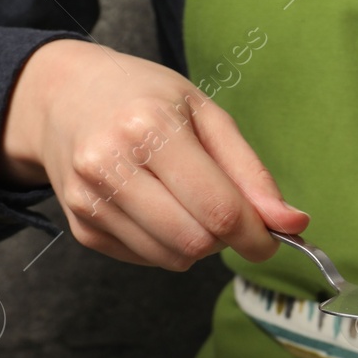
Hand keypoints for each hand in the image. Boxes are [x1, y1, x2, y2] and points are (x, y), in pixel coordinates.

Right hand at [0, 40, 308, 269]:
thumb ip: (252, 174)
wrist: (63, 97)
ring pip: (174, 259)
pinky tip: (155, 207)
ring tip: (186, 202)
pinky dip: (167, 245)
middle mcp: (109, 165)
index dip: (257, 235)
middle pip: (197, 242)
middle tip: (224, 210)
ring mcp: (90, 200)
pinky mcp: (81, 227)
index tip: (272, 238)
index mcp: (147, 127)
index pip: (220, 210)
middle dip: (225, 238)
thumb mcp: (205, 115)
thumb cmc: (145, 99)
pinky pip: (149, 259)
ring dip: (197, 244)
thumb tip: (294, 224)